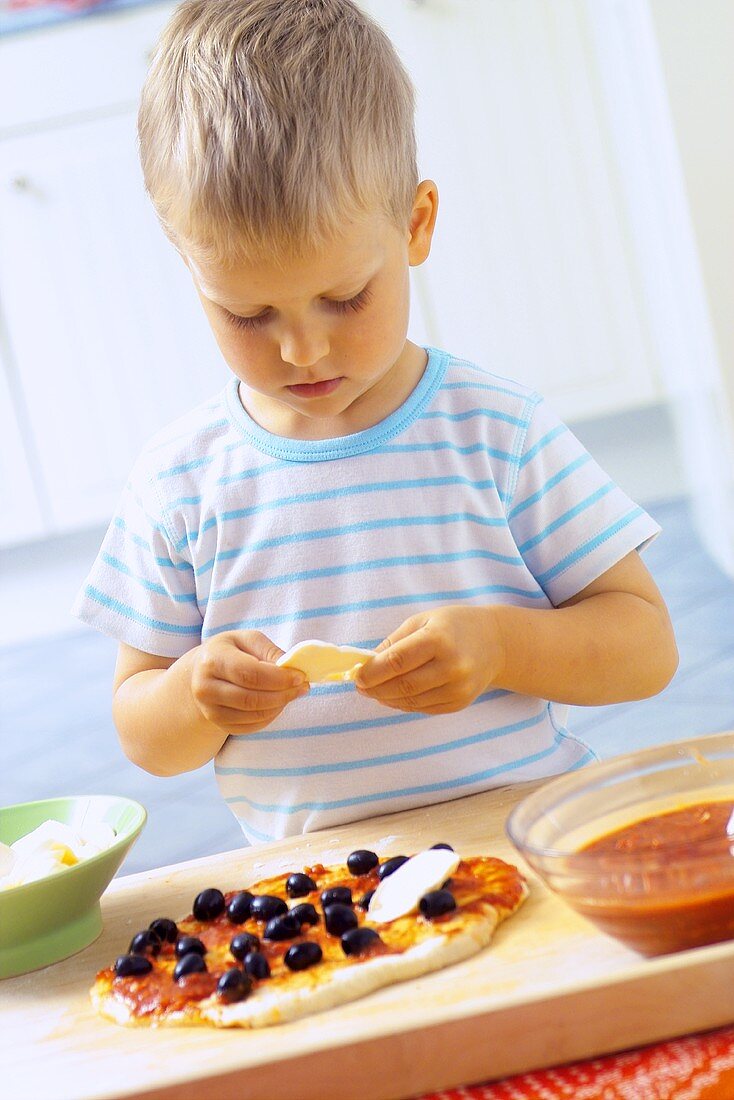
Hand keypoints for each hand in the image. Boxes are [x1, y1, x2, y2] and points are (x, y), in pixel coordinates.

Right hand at [189, 631, 307, 733]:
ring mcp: (209, 709)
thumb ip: (270, 651)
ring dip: (279, 706)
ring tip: (292, 693)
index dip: (278, 678)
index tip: (300, 676)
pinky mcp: (217, 723)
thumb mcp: (248, 640)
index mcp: (212, 660)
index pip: (249, 674)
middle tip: (302, 687)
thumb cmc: (230, 651)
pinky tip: (278, 704)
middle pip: (251, 699)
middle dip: (283, 694)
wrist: (202, 671)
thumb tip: (291, 667)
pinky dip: (269, 717)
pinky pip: (249, 726)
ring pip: (252, 715)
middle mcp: (205, 687)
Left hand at [354, 606, 503, 713]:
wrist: (496, 642)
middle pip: (403, 685)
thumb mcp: (422, 621)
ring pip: (411, 701)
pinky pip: (424, 708)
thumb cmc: (453, 626)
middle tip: (361, 686)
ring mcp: (458, 688)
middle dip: (375, 688)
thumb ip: (394, 643)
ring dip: (387, 698)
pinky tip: (394, 696)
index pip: (397, 662)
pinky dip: (404, 704)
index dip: (372, 672)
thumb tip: (366, 664)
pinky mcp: (460, 703)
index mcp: (439, 639)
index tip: (357, 675)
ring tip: (374, 691)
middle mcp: (451, 666)